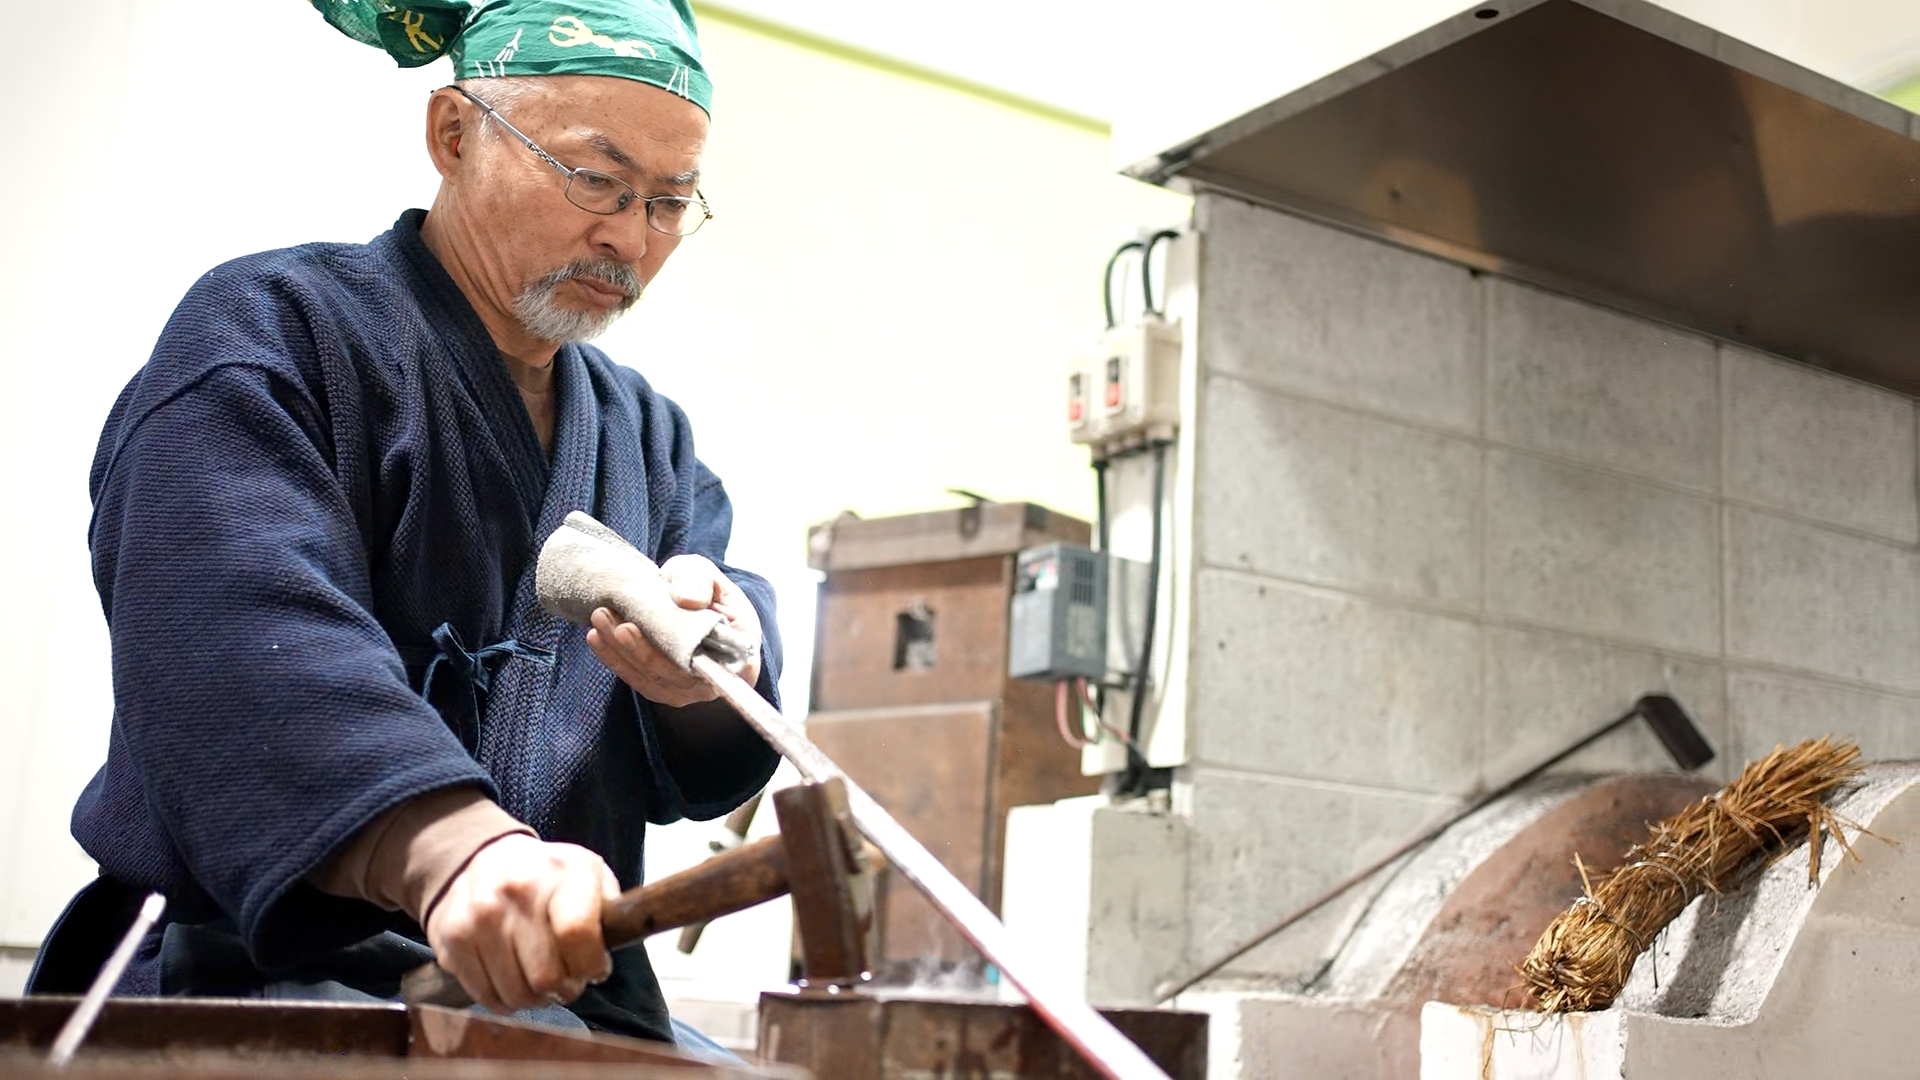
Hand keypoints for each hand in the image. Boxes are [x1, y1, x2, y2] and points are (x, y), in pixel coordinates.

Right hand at [425, 834, 620, 1013]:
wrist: (477, 858)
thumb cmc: (545, 875)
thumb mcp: (588, 872)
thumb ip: (609, 908)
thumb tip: (618, 942)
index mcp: (561, 872)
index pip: (578, 934)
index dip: (592, 965)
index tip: (595, 968)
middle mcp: (516, 892)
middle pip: (547, 977)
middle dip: (565, 989)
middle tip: (567, 979)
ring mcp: (479, 917)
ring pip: (516, 995)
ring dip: (535, 998)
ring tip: (540, 976)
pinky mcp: (452, 941)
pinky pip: (486, 997)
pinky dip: (505, 999)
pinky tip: (513, 976)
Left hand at [585, 554, 761, 705]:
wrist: (692, 604)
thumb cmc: (703, 589)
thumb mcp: (703, 572)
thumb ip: (698, 579)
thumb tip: (687, 599)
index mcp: (740, 654)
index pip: (710, 664)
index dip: (673, 652)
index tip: (633, 628)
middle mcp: (717, 681)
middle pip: (673, 674)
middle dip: (635, 646)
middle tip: (606, 615)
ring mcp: (689, 690)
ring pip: (652, 679)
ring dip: (619, 651)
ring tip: (599, 617)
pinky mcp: (665, 690)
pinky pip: (638, 680)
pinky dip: (615, 660)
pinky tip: (596, 637)